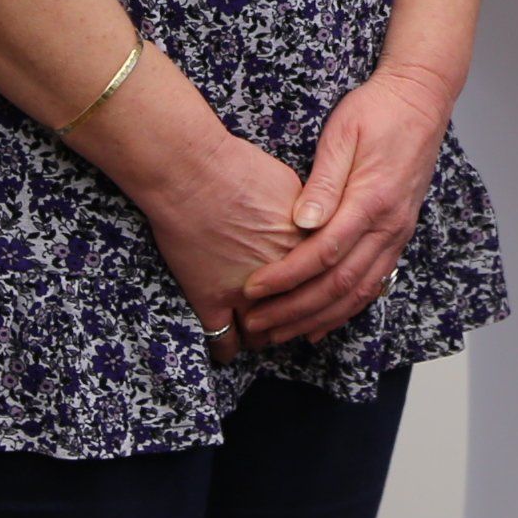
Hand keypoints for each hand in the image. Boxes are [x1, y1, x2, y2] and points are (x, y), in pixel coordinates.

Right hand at [136, 135, 307, 350]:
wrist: (193, 172)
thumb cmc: (239, 168)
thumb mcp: (291, 187)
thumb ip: (307, 218)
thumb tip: (312, 230)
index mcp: (307, 248)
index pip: (324, 287)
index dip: (318, 295)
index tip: (312, 297)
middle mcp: (283, 276)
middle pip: (298, 314)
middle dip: (294, 319)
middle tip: (287, 320)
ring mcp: (246, 293)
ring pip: (263, 333)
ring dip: (264, 334)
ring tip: (260, 331)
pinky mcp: (210, 300)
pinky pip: (223, 341)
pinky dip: (228, 349)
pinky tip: (228, 347)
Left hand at [239, 61, 458, 344]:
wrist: (421, 100)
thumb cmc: (377, 110)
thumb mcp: (343, 133)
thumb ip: (324, 181)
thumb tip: (302, 222)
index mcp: (372, 199)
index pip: (324, 252)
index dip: (286, 276)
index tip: (253, 289)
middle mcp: (389, 224)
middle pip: (340, 284)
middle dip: (295, 309)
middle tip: (258, 323)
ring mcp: (398, 233)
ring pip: (359, 292)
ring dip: (318, 318)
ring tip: (281, 333)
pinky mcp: (399, 235)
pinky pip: (374, 283)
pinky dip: (346, 310)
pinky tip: (321, 323)